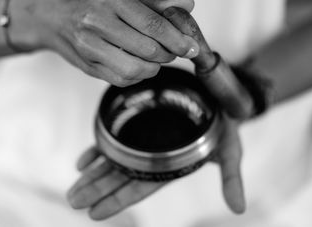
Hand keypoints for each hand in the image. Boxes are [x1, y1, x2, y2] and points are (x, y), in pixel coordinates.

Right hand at [8, 0, 199, 86]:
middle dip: (168, 55)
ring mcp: (89, 47)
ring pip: (135, 69)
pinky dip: (137, 76)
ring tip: (155, 58)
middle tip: (174, 51)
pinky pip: (121, 79)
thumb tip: (188, 4)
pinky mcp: (87, 67)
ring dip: (153, 68)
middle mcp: (97, 22)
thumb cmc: (88, 4)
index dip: (177, 39)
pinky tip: (138, 65)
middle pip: (147, 49)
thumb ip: (155, 5)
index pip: (152, 24)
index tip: (192, 48)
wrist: (51, 18)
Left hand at [67, 116, 244, 219]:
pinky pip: (115, 141)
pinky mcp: (139, 124)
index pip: (141, 188)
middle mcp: (154, 158)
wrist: (218, 97)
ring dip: (93, 174)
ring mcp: (144, 142)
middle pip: (121, 177)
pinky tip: (82, 161)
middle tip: (73, 201)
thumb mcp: (230, 151)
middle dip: (97, 189)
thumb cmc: (223, 125)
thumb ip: (230, 178)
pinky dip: (98, 151)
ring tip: (74, 186)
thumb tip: (238, 210)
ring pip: (114, 161)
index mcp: (170, 167)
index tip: (95, 214)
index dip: (118, 201)